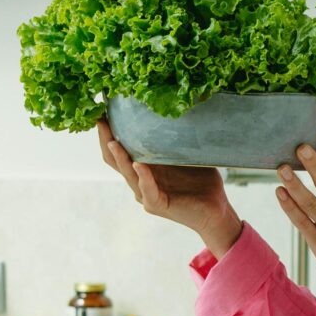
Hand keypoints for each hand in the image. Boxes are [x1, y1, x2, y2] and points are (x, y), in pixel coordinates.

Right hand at [97, 121, 240, 253]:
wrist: (216, 209)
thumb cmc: (201, 181)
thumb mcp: (185, 152)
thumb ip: (175, 136)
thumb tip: (174, 106)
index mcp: (143, 166)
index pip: (118, 148)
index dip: (108, 131)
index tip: (102, 109)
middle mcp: (139, 180)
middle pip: (114, 160)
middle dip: (106, 139)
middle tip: (100, 119)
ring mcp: (146, 193)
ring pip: (127, 174)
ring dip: (119, 157)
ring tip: (112, 140)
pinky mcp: (157, 204)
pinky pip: (147, 190)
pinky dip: (143, 177)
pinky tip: (139, 165)